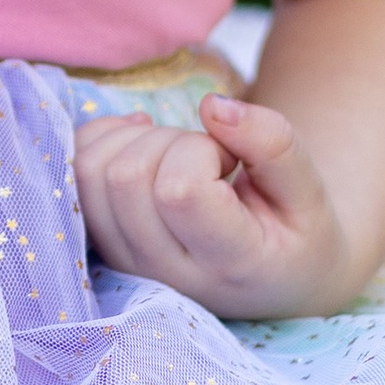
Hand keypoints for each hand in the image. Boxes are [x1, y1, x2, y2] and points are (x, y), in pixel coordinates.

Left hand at [71, 96, 355, 322]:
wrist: (279, 278)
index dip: (201, 150)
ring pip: (92, 172)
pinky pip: (74, 176)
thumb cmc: (297, 230)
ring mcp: (129, 265)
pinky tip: (147, 147)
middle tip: (209, 159)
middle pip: (127, 175)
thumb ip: (272, 143)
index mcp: (230, 264)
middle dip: (170, 141)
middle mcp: (168, 275)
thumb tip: (212, 105)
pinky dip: (105, 140)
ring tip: (182, 157)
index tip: (231, 161)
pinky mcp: (106, 247)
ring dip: (137, 140)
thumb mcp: (309, 189)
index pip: (178, 191)